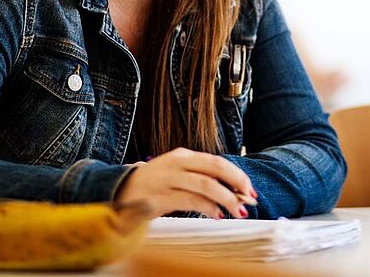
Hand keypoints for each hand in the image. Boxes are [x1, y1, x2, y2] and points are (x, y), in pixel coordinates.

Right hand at [115, 147, 255, 218]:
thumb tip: (233, 191)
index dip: (236, 174)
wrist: (120, 191)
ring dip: (226, 198)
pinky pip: (190, 201)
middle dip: (236, 183)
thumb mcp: (178, 174)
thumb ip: (201, 179)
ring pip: (205, 185)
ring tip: (237, 210)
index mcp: (183, 156)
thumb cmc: (155, 184)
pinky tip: (217, 214)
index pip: (216, 161)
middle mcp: (176, 164)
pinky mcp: (160, 197)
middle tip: (249, 198)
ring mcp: (168, 180)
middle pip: (214, 168)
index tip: (249, 188)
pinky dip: (207, 208)